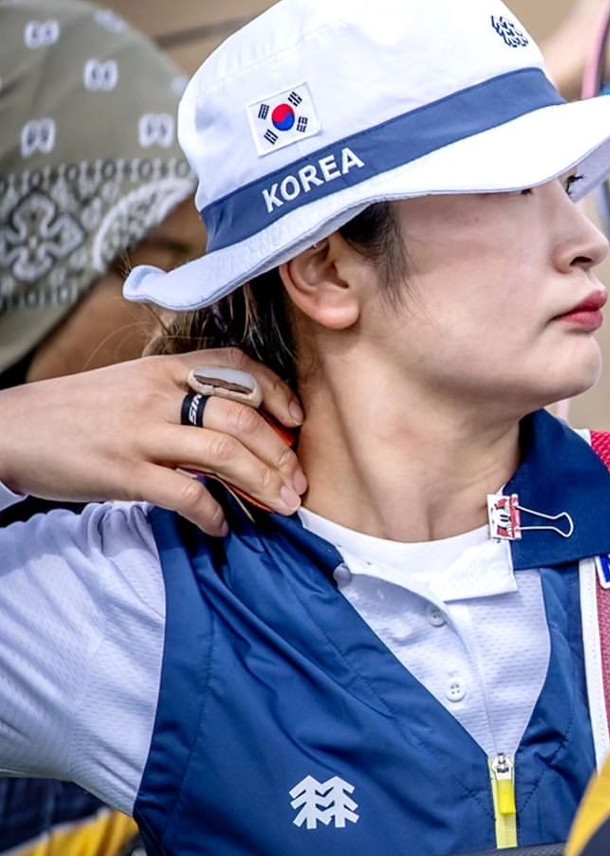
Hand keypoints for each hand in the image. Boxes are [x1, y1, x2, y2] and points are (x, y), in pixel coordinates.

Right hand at [0, 349, 306, 535]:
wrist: (10, 429)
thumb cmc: (77, 411)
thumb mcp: (132, 385)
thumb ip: (178, 395)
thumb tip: (234, 424)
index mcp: (163, 368)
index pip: (236, 366)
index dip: (275, 391)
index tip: (296, 420)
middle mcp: (158, 395)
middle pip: (241, 417)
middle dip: (278, 453)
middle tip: (298, 483)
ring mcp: (141, 433)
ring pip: (222, 453)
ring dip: (261, 483)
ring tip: (282, 506)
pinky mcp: (123, 472)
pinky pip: (184, 493)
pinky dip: (212, 514)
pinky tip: (222, 527)